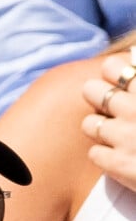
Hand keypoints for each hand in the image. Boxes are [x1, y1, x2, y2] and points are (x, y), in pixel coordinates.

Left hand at [81, 50, 135, 191]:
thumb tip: (132, 55)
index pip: (111, 67)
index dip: (111, 72)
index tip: (117, 79)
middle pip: (90, 91)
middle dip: (96, 96)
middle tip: (107, 104)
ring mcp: (125, 136)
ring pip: (89, 123)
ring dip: (99, 128)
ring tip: (114, 132)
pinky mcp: (118, 164)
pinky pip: (94, 153)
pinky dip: (104, 155)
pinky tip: (120, 155)